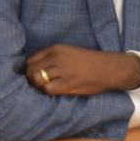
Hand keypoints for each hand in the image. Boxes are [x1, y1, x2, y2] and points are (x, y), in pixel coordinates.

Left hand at [25, 45, 139, 95]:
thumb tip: (35, 69)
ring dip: (38, 86)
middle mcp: (56, 58)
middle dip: (30, 78)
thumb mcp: (68, 52)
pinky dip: (47, 92)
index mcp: (56, 48)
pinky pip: (48, 89)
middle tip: (37, 84)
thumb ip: (52, 58)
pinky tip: (54, 91)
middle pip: (30, 69)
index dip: (29, 69)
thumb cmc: (89, 61)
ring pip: (36, 79)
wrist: (110, 68)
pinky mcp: (68, 83)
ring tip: (44, 88)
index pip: (31, 59)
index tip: (33, 75)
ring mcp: (62, 70)